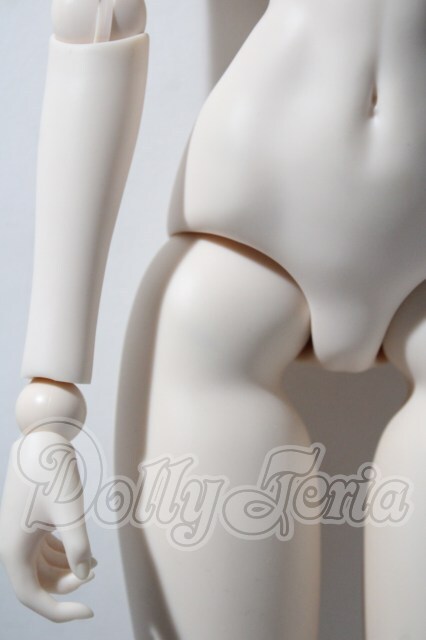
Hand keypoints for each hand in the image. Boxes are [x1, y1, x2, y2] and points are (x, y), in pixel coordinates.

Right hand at [0, 432, 95, 621]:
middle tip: (94, 570)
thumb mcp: (69, 511)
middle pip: (38, 583)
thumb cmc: (53, 472)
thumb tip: (83, 576)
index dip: (59, 610)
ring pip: (41, 568)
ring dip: (66, 570)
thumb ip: (78, 546)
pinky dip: (62, 555)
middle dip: (66, 583)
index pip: (32, 596)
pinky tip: (85, 552)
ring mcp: (18, 535)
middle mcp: (11, 546)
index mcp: (13, 550)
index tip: (89, 610)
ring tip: (94, 564)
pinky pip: (43, 552)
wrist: (42, 438)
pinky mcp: (27, 524)